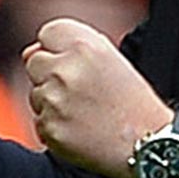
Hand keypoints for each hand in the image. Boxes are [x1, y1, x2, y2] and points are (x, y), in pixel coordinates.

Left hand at [21, 18, 168, 177]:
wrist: (148, 144)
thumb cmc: (132, 102)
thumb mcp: (111, 60)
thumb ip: (71, 47)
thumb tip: (30, 52)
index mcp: (85, 46)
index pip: (47, 34)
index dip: (59, 49)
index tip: (76, 64)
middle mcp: (67, 70)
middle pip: (34, 62)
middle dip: (52, 75)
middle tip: (83, 93)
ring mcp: (55, 100)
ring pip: (35, 94)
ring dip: (53, 103)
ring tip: (86, 113)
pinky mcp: (50, 128)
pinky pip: (39, 121)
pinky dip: (55, 127)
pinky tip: (80, 130)